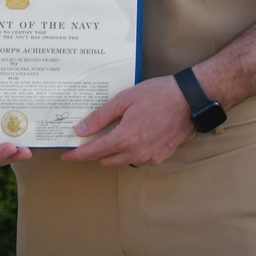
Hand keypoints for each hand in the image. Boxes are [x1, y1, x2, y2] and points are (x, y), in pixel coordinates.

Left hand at [61, 76, 194, 166]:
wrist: (189, 100)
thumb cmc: (157, 95)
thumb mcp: (124, 99)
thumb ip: (101, 117)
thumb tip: (81, 130)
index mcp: (125, 138)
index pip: (94, 152)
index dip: (78, 155)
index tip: (66, 156)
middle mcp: (136, 153)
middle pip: (105, 159)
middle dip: (93, 152)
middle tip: (85, 140)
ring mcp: (149, 157)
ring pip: (121, 161)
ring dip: (110, 153)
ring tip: (107, 136)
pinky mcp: (159, 157)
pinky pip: (136, 160)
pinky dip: (127, 152)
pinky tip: (127, 138)